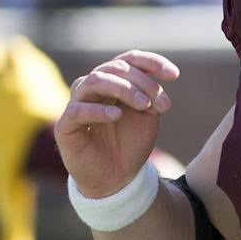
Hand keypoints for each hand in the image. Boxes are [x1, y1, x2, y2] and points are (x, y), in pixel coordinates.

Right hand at [56, 51, 177, 197]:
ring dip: (123, 89)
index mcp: (114, 82)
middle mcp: (93, 88)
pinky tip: (116, 115)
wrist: (117, 179)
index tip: (174, 75)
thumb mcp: (148, 117)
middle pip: (115, 69)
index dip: (151, 62)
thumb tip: (156, 82)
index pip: (129, 60)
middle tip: (160, 103)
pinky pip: (77, 109)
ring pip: (95, 81)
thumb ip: (150, 96)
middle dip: (142, 82)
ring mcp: (77, 104)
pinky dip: (98, 110)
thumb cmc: (130, 144)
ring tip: (143, 104)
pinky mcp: (66, 125)